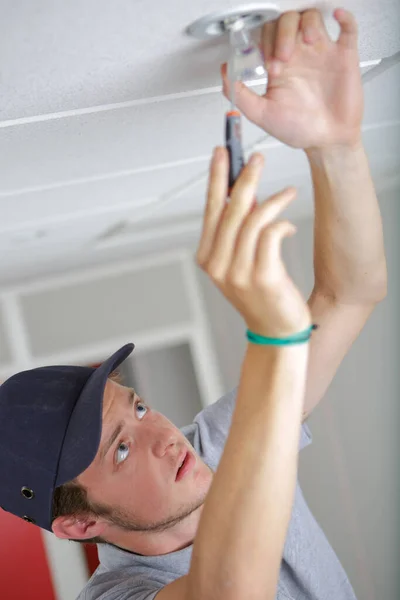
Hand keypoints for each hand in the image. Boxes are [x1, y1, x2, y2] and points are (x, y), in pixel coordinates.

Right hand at [196, 147, 310, 337]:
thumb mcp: (241, 260)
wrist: (275, 330)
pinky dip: (283, 223)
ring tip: (289, 192)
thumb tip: (247, 193)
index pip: (211, 209)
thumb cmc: (260, 294)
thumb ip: (238, 230)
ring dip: (274, 200)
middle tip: (258, 158)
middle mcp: (218, 264)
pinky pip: (272, 234)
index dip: (217, 178)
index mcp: (208, 257)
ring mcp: (238, 272)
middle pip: (231, 209)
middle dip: (245, 178)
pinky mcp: (262, 276)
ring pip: (253, 219)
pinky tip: (289, 226)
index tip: (222, 152)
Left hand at [221, 8, 362, 149]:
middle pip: (287, 21)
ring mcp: (322, 53)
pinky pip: (348, 27)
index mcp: (280, 65)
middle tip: (283, 57)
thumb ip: (240, 94)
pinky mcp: (344, 57)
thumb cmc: (298, 129)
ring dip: (306, 24)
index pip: (267, 35)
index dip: (265, 43)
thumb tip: (224, 73)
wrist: (327, 142)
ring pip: (312, 18)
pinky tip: (336, 17)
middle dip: (282, 35)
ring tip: (307, 44)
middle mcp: (299, 56)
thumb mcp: (262, 114)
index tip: (268, 65)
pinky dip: (344, 16)